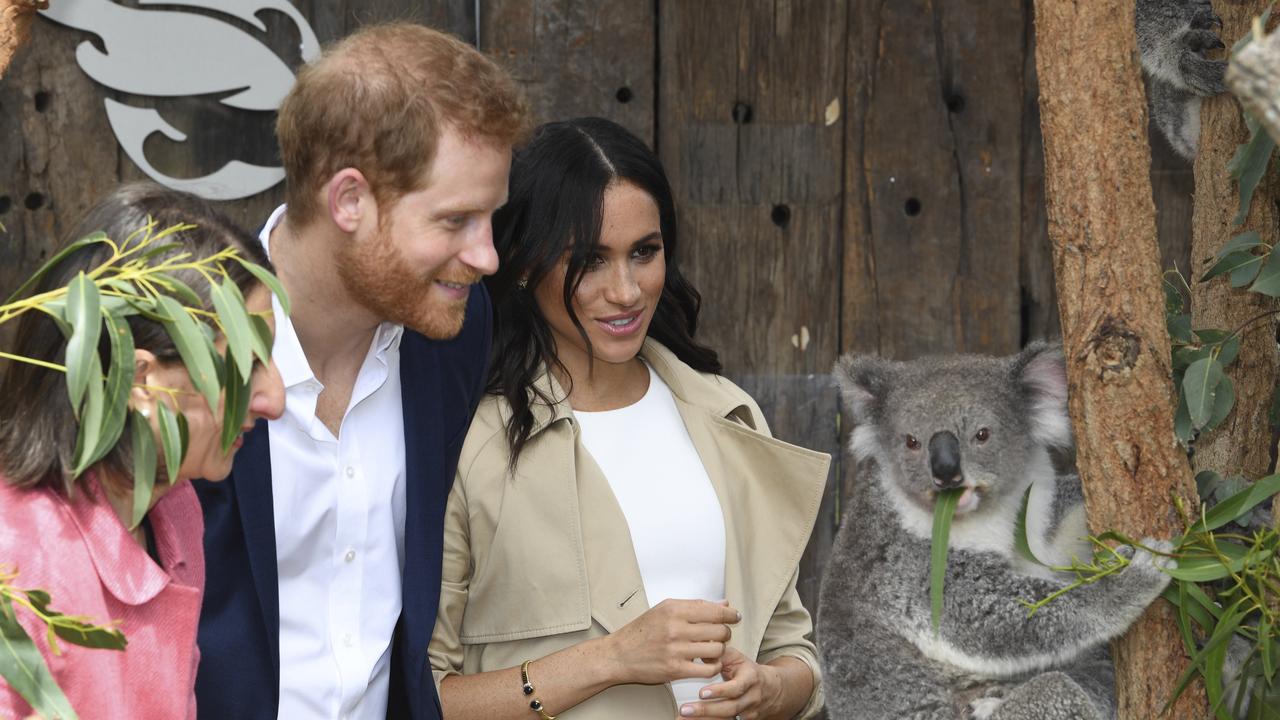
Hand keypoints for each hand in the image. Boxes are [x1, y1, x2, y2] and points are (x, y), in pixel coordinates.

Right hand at [604, 599, 739, 684]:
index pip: (713, 610)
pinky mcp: (675, 670)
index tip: (735, 616)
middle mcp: (675, 628)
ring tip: (712, 649)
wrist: (619, 655)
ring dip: (719, 650)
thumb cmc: (642, 631)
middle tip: (721, 635)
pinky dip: (713, 666)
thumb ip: (695, 606)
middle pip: (718, 630)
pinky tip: (708, 663)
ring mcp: (675, 650)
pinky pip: (707, 669)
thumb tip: (724, 604)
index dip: (729, 614)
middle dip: (725, 633)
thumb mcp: (664, 610)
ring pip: (716, 649)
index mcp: (673, 609)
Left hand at [678, 647, 783, 718]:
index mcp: (750, 678)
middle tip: (685, 710)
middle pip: (730, 708)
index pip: (736, 687)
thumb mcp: (737, 658)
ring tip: (684, 719)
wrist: (771, 689)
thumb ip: (719, 656)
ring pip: (727, 719)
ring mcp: (749, 712)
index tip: (701, 693)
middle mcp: (751, 698)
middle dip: (706, 710)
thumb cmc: (748, 671)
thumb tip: (698, 652)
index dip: (719, 691)